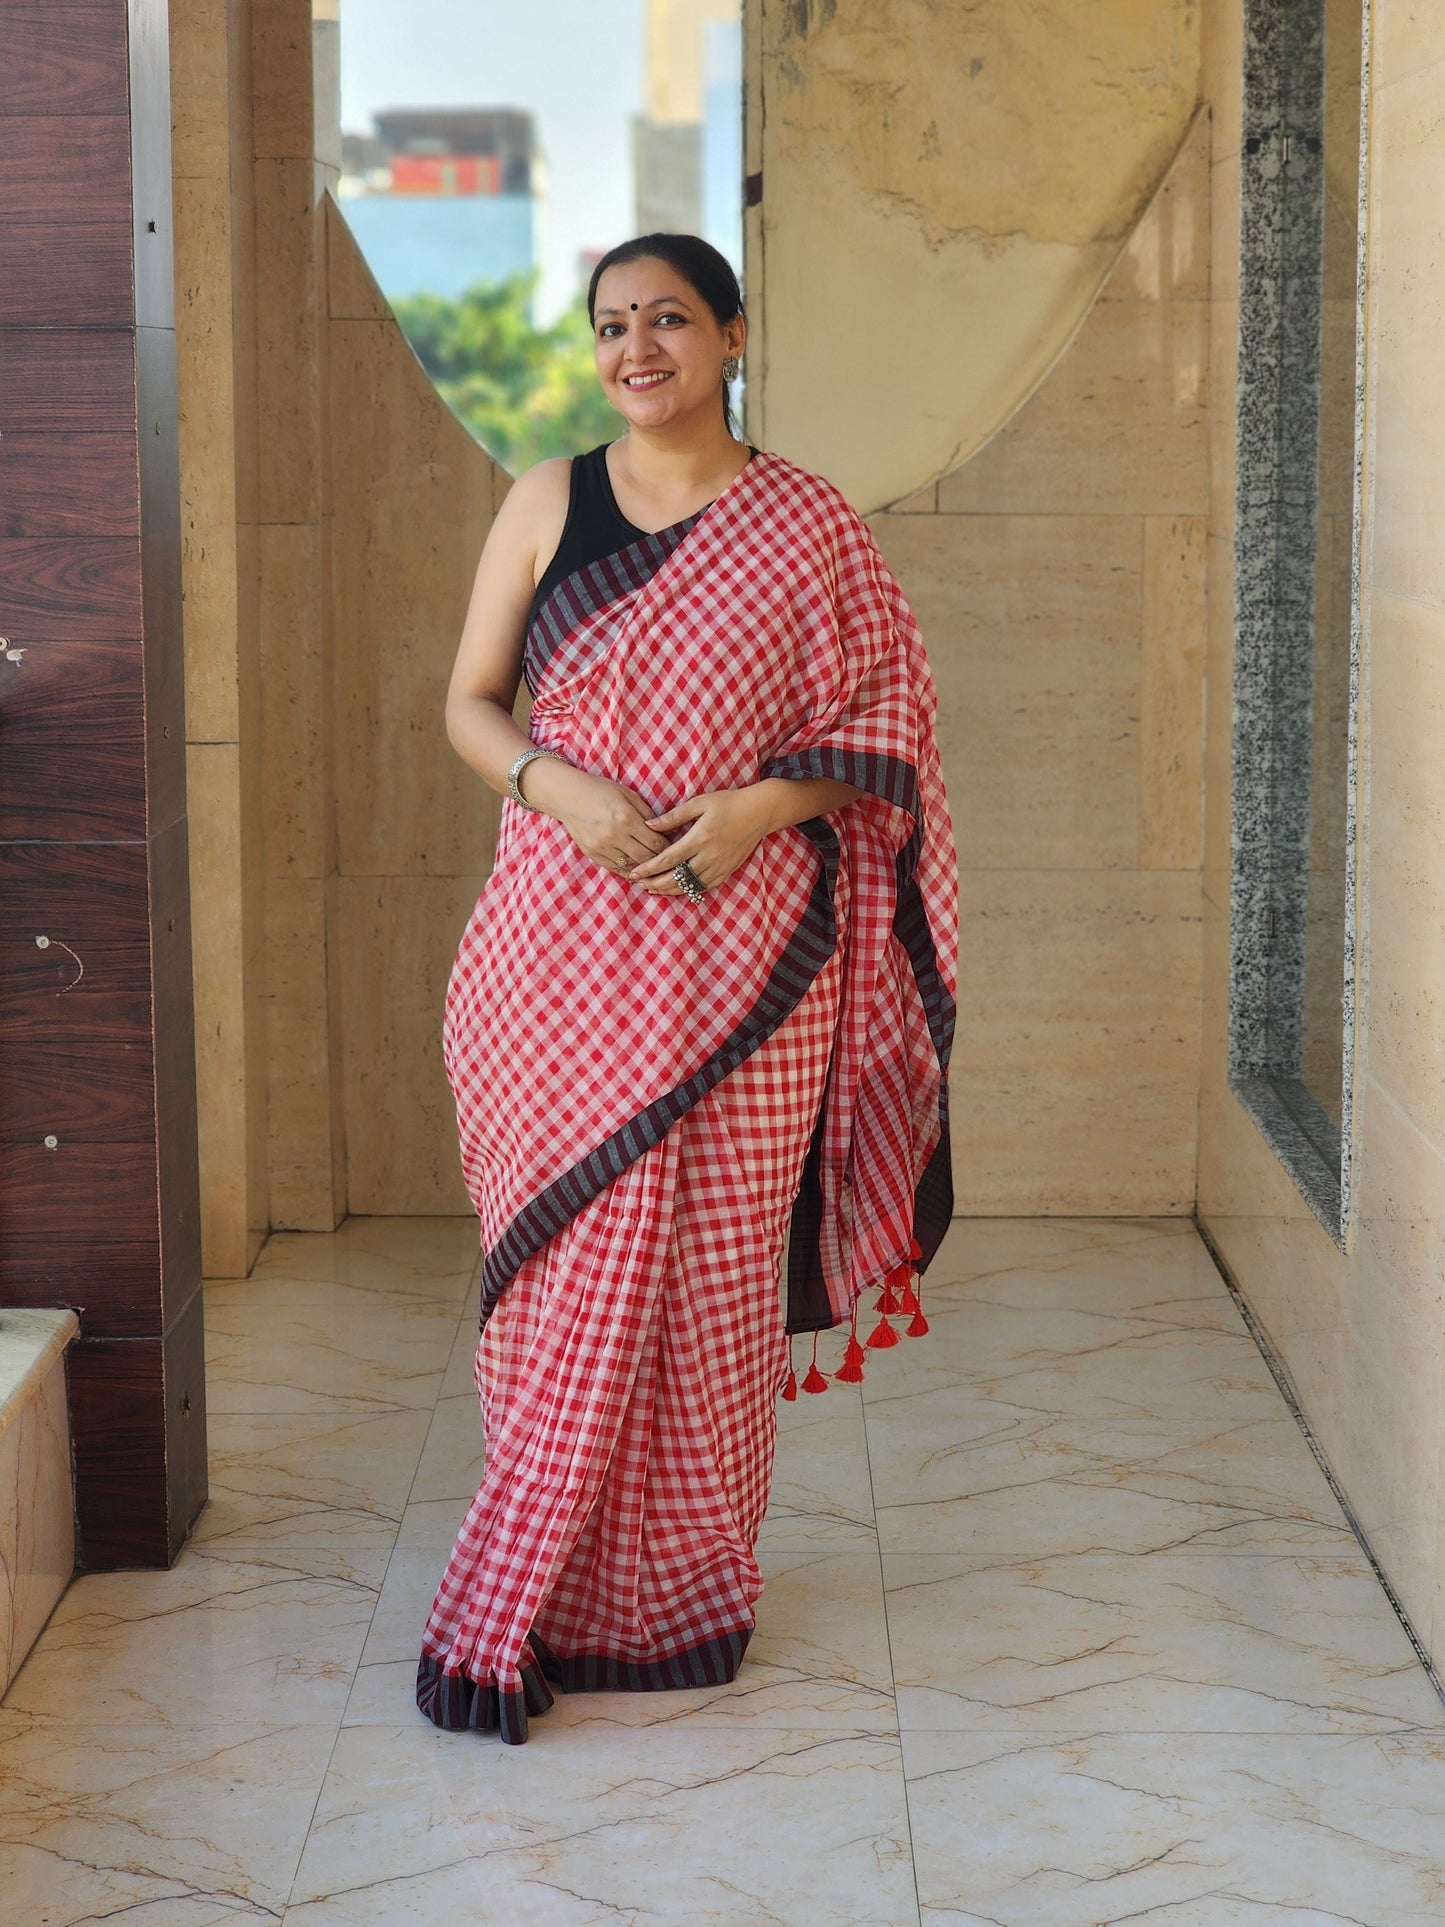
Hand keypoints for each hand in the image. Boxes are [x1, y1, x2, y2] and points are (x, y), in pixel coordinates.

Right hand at [535, 765, 669, 875]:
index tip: (675, 849)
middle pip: (646, 858)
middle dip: (660, 861)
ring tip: (656, 869)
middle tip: (669, 862)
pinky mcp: (594, 854)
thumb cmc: (602, 791)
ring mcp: (603, 847)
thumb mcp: (628, 795)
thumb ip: (647, 814)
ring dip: (645, 869)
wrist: (569, 796)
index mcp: (627, 818)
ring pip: (632, 867)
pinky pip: (616, 869)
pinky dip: (630, 871)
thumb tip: (666, 831)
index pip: (656, 843)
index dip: (669, 848)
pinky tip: (638, 871)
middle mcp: (615, 836)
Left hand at [628, 787, 775, 896]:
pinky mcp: (727, 871)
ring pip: (689, 886)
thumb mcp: (699, 803)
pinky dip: (688, 890)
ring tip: (653, 889)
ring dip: (669, 890)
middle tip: (639, 884)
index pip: (668, 859)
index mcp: (699, 838)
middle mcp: (709, 856)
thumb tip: (649, 824)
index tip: (635, 873)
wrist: (760, 812)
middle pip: (676, 878)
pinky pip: (704, 887)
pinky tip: (677, 890)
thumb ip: (673, 816)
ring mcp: (719, 866)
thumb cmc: (728, 803)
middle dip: (655, 883)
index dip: (649, 868)